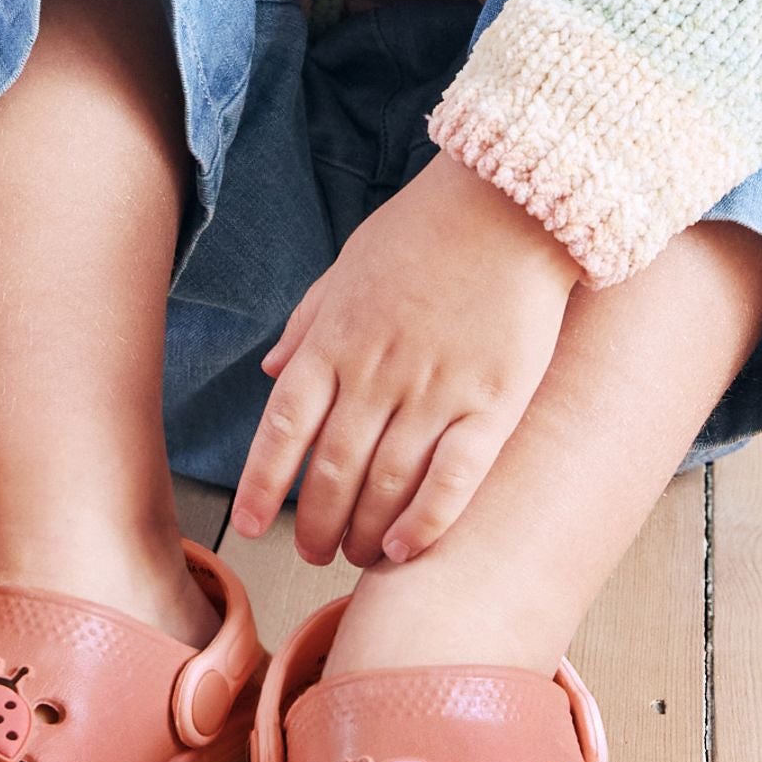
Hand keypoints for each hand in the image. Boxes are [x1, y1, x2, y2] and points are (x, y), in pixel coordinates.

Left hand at [229, 150, 579, 568]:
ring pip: (386, 483)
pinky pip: (453, 479)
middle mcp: (377, 372)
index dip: (262, 483)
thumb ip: (307, 324)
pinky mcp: (493, 402)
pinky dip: (423, 522)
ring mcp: (435, 390)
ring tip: (355, 557)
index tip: (253, 525)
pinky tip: (403, 549)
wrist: (509, 203)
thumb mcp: (347, 266)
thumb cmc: (424, 230)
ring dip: (362, 531)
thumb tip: (270, 371)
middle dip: (315, 523)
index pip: (283, 428)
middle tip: (312, 554)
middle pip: (331, 469)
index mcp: (335, 340)